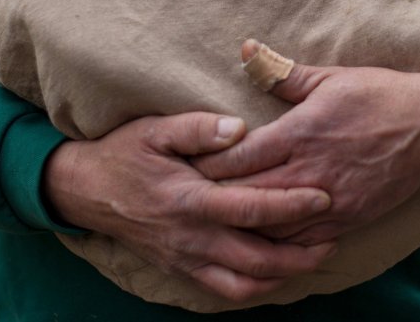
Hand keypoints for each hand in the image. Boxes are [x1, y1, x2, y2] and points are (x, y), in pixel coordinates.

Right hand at [41, 112, 335, 302]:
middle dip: (301, 253)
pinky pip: (225, 291)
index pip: (252, 210)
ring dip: (284, 275)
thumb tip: (239, 127)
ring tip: (314, 258)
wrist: (85, 190)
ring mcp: (185, 258)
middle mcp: (191, 237)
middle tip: (334, 238)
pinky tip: (277, 273)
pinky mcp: (181, 269)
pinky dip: (255, 287)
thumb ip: (199, 128)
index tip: (324, 197)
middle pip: (257, 258)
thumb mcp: (157, 129)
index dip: (292, 206)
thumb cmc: (125, 153)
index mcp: (190, 199)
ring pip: (245, 284)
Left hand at [194, 43, 419, 245]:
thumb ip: (281, 72)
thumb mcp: (329, 77)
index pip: (238, 157)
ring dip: (244, 225)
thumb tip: (247, 50)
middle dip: (216, 198)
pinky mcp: (349, 219)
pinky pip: (304, 241)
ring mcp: (330, 200)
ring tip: (217, 222)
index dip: (206, 164)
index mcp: (299, 133)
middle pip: (248, 196)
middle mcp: (310, 171)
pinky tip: (261, 240)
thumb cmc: (379, 95)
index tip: (183, 165)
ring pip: (272, 226)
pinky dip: (278, 242)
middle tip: (188, 199)